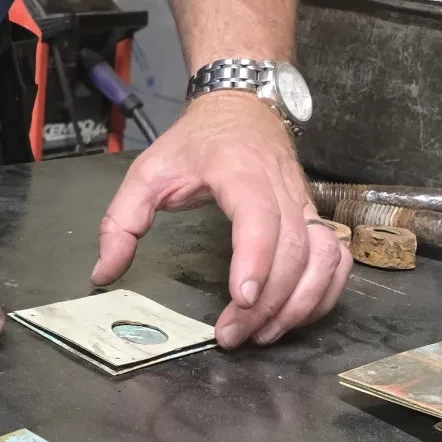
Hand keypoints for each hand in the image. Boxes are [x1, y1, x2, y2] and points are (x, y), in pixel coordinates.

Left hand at [91, 91, 351, 347]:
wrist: (242, 105)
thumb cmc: (196, 142)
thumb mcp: (147, 171)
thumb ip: (121, 221)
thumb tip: (104, 273)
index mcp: (238, 169)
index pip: (259, 215)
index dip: (256, 258)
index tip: (242, 299)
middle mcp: (280, 186)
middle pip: (294, 248)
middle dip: (269, 301)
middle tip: (234, 335)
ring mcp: (304, 202)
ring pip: (324, 256)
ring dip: (301, 302)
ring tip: (264, 334)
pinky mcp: (316, 216)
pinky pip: (337, 258)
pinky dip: (327, 291)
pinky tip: (297, 315)